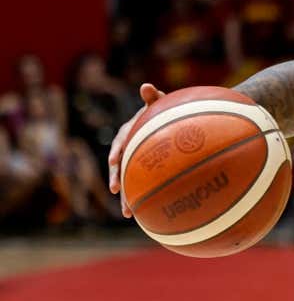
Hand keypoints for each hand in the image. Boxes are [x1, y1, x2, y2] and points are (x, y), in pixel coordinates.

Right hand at [108, 83, 166, 214]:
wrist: (172, 121)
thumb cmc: (165, 110)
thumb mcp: (159, 102)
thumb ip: (153, 97)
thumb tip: (146, 86)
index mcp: (128, 132)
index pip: (120, 141)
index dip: (116, 150)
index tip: (114, 160)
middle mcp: (127, 148)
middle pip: (120, 166)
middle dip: (117, 179)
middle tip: (117, 191)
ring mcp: (134, 161)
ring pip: (128, 180)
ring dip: (127, 197)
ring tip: (129, 213)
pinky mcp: (143, 170)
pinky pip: (141, 184)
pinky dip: (142, 197)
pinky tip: (147, 214)